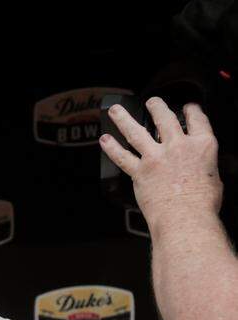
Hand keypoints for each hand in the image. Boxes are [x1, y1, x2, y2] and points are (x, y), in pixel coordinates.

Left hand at [100, 98, 223, 230]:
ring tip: (116, 110)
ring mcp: (156, 158)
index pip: (197, 119)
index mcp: (202, 146)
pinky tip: (105, 140)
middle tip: (152, 102)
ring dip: (124, 119)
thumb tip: (203, 168)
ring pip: (136, 132)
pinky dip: (111, 148)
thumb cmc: (202, 203)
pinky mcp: (139, 172)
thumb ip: (205, 166)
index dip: (191, 109)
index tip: (187, 106)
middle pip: (165, 119)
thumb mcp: (215, 177)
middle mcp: (177, 147)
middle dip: (157, 106)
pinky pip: (122, 157)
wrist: (185, 218)